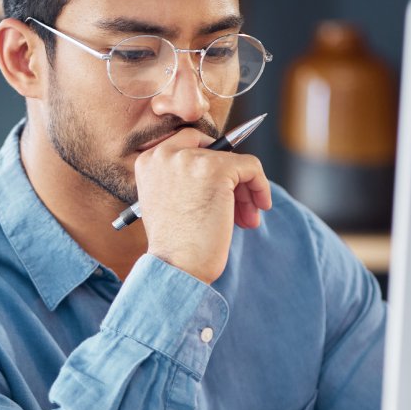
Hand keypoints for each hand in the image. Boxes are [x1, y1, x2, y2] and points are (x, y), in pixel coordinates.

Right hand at [134, 127, 271, 283]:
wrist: (177, 267)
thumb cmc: (176, 245)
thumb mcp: (169, 201)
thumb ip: (186, 177)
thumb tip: (227, 165)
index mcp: (149, 160)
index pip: (190, 142)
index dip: (212, 161)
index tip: (225, 185)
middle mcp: (165, 154)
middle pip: (214, 151)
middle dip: (230, 180)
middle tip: (239, 208)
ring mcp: (190, 159)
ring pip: (234, 161)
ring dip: (245, 190)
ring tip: (246, 219)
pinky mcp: (216, 169)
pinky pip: (251, 166)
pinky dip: (261, 186)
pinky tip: (259, 209)